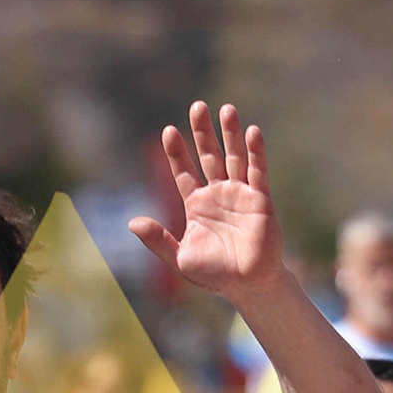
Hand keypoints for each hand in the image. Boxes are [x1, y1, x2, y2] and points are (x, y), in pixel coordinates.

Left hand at [130, 102, 283, 301]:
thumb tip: (132, 222)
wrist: (247, 286)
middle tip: (197, 106)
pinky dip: (255, 152)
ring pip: (234, 157)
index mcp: (196, 205)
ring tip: (226, 109)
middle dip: (202, 132)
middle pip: (208, 155)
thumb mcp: (179, 258)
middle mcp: (217, 194)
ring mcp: (239, 194)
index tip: (168, 131)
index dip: (176, 152)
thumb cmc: (214, 275)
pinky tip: (252, 131)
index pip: (184, 171)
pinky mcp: (260, 199)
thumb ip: (158, 240)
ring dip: (230, 133)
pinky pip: (257, 171)